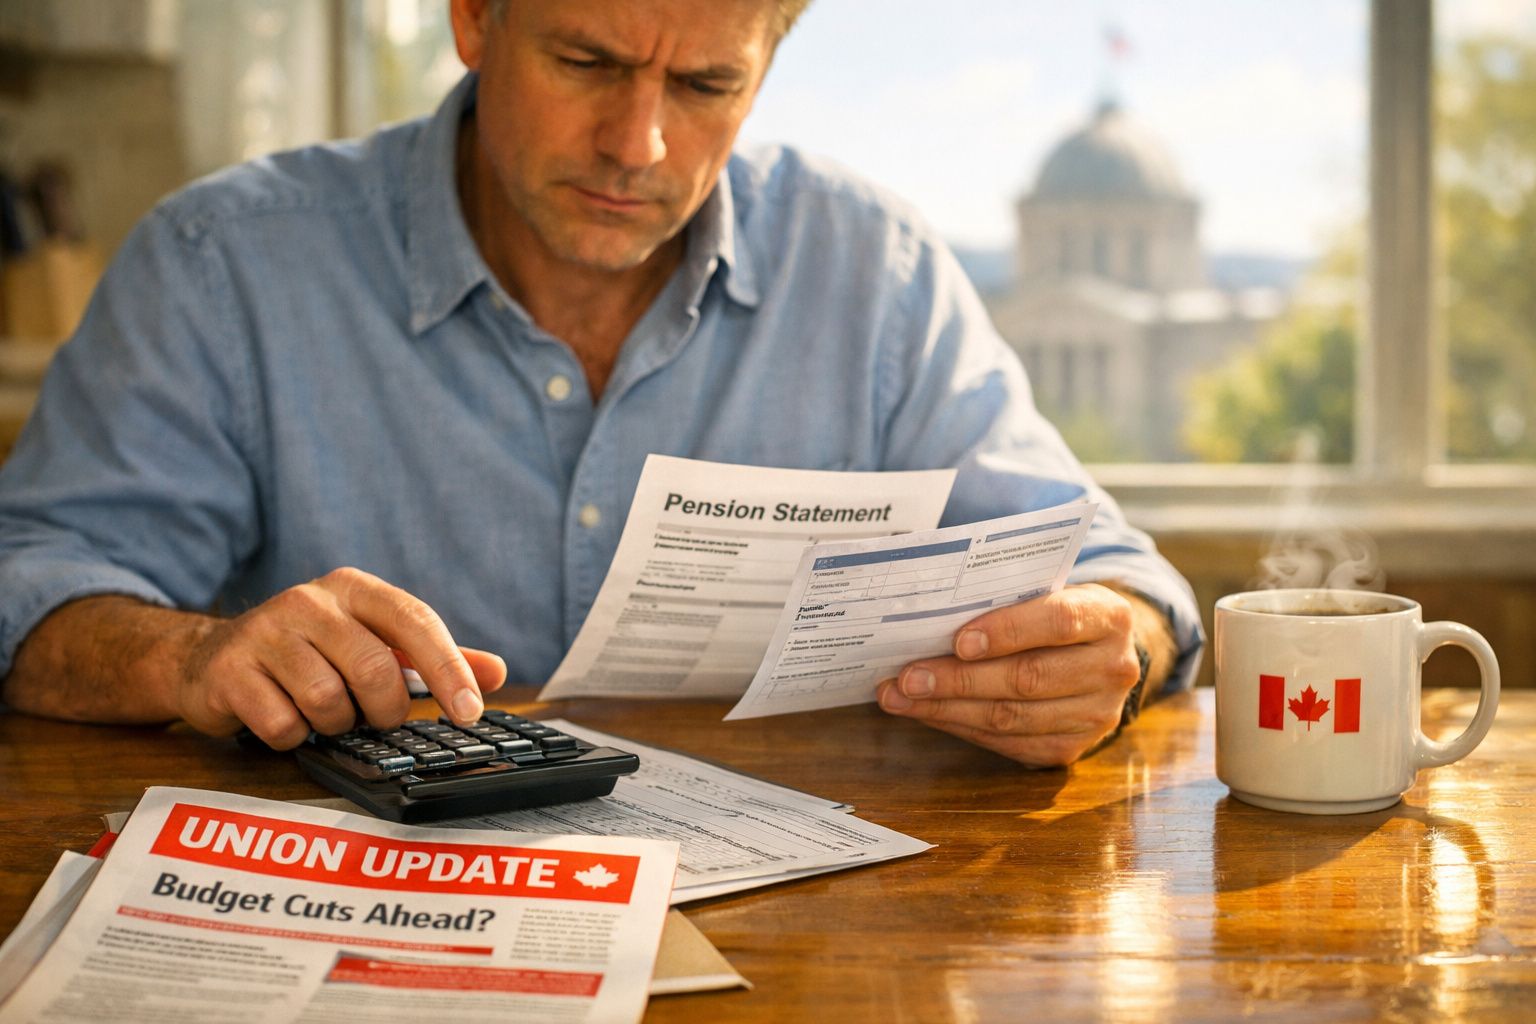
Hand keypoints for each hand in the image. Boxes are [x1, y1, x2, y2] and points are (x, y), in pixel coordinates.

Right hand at [177, 567, 505, 748]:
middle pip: (374, 669)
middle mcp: (309, 601)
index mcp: (354, 589)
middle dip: (384, 709)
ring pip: (327, 701)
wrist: (210, 658)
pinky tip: (284, 718)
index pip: (416, 622)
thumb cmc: (309, 652)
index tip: (471, 711)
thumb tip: (496, 673)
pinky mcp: (229, 672)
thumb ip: (431, 658)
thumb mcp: (371, 643)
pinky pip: (282, 724)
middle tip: (373, 716)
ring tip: (322, 712)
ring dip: (335, 724)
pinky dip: (293, 735)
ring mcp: (265, 633)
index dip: (449, 669)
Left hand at [875, 584, 1142, 765]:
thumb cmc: (1058, 614)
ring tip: (902, 698)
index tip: (958, 640)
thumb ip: (1009, 599)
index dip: (1008, 631)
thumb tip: (931, 616)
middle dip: (959, 679)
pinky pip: (1008, 743)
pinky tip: (928, 714)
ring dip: (948, 709)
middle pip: (1028, 678)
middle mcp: (1112, 669)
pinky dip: (961, 727)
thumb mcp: (1050, 592)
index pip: (1059, 622)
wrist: (1102, 656)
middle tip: (908, 677)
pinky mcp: (1071, 748)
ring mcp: (1096, 716)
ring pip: (1011, 718)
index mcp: (1110, 618)